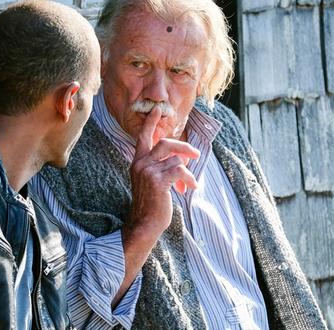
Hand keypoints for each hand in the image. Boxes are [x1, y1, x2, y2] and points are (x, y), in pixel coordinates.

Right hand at [125, 107, 199, 239]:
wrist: (144, 223)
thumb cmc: (151, 203)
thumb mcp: (152, 181)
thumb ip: (162, 166)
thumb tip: (182, 158)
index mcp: (138, 162)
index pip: (143, 137)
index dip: (151, 123)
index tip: (157, 110)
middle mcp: (141, 164)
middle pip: (166, 143)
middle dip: (184, 147)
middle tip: (195, 155)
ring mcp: (148, 172)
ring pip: (176, 160)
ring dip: (187, 172)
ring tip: (187, 184)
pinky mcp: (158, 181)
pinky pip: (180, 170)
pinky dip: (189, 178)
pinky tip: (189, 188)